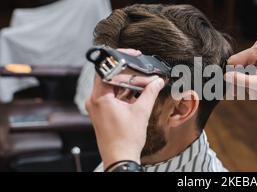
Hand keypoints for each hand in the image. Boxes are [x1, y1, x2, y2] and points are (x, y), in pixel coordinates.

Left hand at [85, 49, 163, 167]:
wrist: (120, 158)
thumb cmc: (125, 140)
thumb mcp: (142, 112)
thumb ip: (150, 92)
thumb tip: (158, 81)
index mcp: (100, 98)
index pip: (106, 69)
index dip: (120, 59)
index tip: (132, 55)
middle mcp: (94, 101)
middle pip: (110, 77)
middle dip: (129, 74)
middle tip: (144, 71)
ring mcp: (97, 107)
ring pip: (112, 87)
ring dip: (128, 85)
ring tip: (144, 84)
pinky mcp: (102, 113)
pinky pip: (112, 97)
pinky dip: (124, 94)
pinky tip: (138, 95)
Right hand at [225, 39, 256, 93]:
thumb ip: (242, 80)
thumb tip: (226, 77)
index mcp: (256, 50)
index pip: (233, 62)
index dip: (231, 76)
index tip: (232, 90)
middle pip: (238, 64)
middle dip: (238, 79)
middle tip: (239, 94)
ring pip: (243, 65)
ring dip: (244, 78)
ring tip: (251, 90)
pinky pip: (250, 63)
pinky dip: (250, 74)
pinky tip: (255, 82)